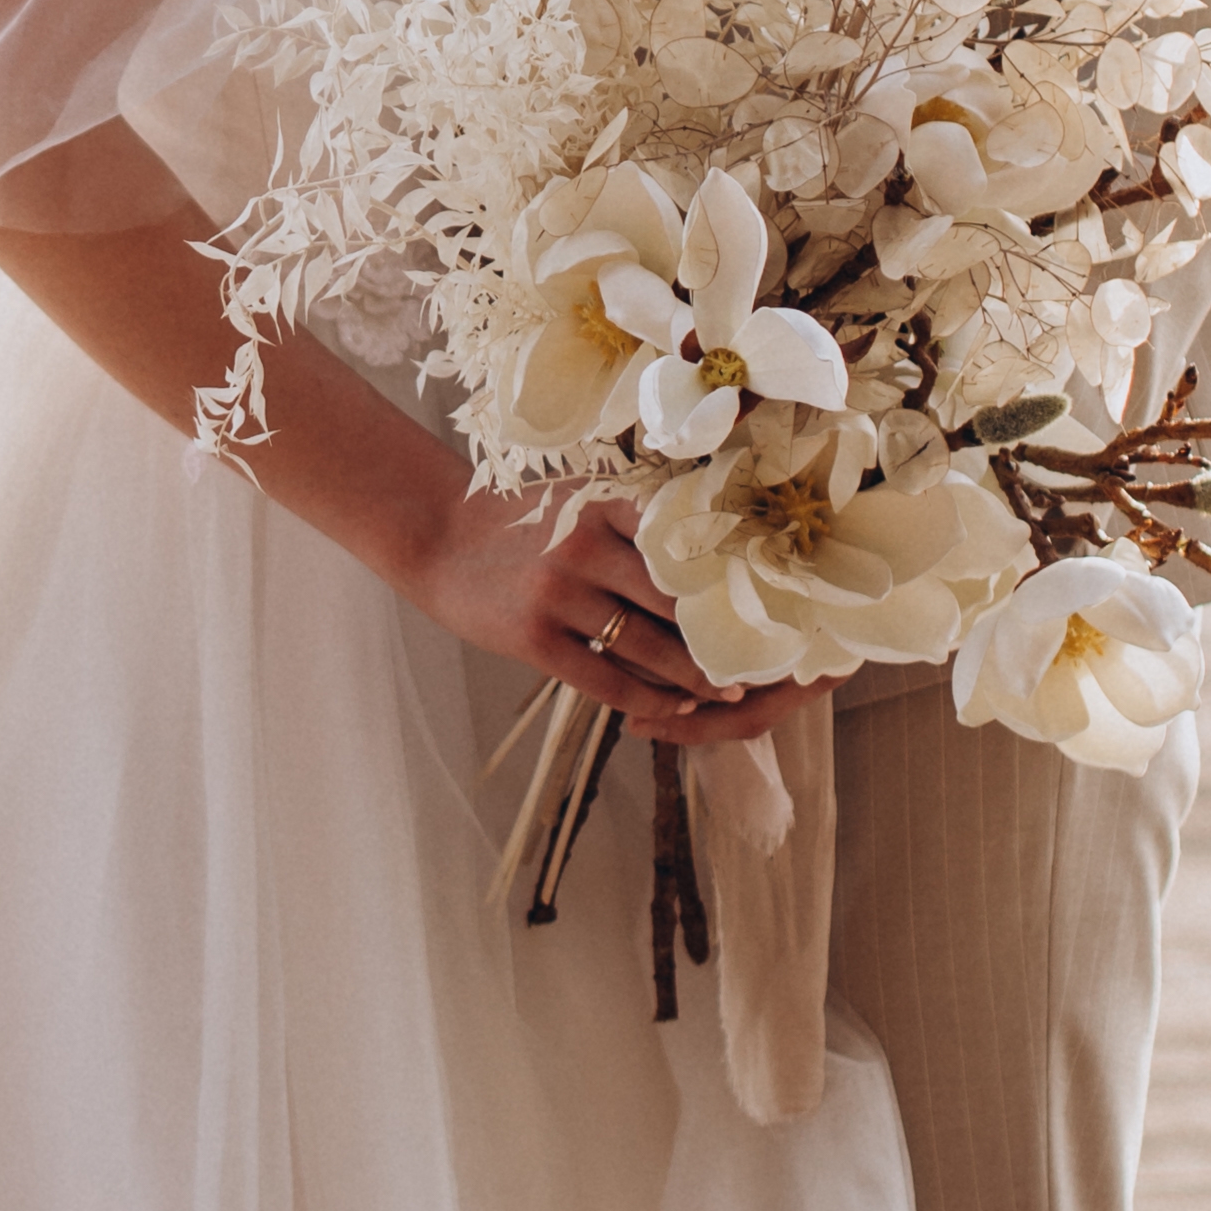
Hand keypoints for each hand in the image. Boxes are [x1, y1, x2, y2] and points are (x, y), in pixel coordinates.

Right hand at [401, 486, 795, 742]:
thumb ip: (634, 521)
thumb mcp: (577, 502)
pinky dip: (648, 699)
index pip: (683, 547)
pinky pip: (607, 679)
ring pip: (648, 648)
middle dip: (724, 635)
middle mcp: (585, 547)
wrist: (437, 538)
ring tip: (730, 689)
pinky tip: (675, 708)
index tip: (774, 599)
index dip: (732, 577)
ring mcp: (558, 594)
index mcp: (604, 507)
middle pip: (675, 603)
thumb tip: (711, 555)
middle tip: (766, 656)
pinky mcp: (534, 638)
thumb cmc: (521, 523)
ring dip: (695, 676)